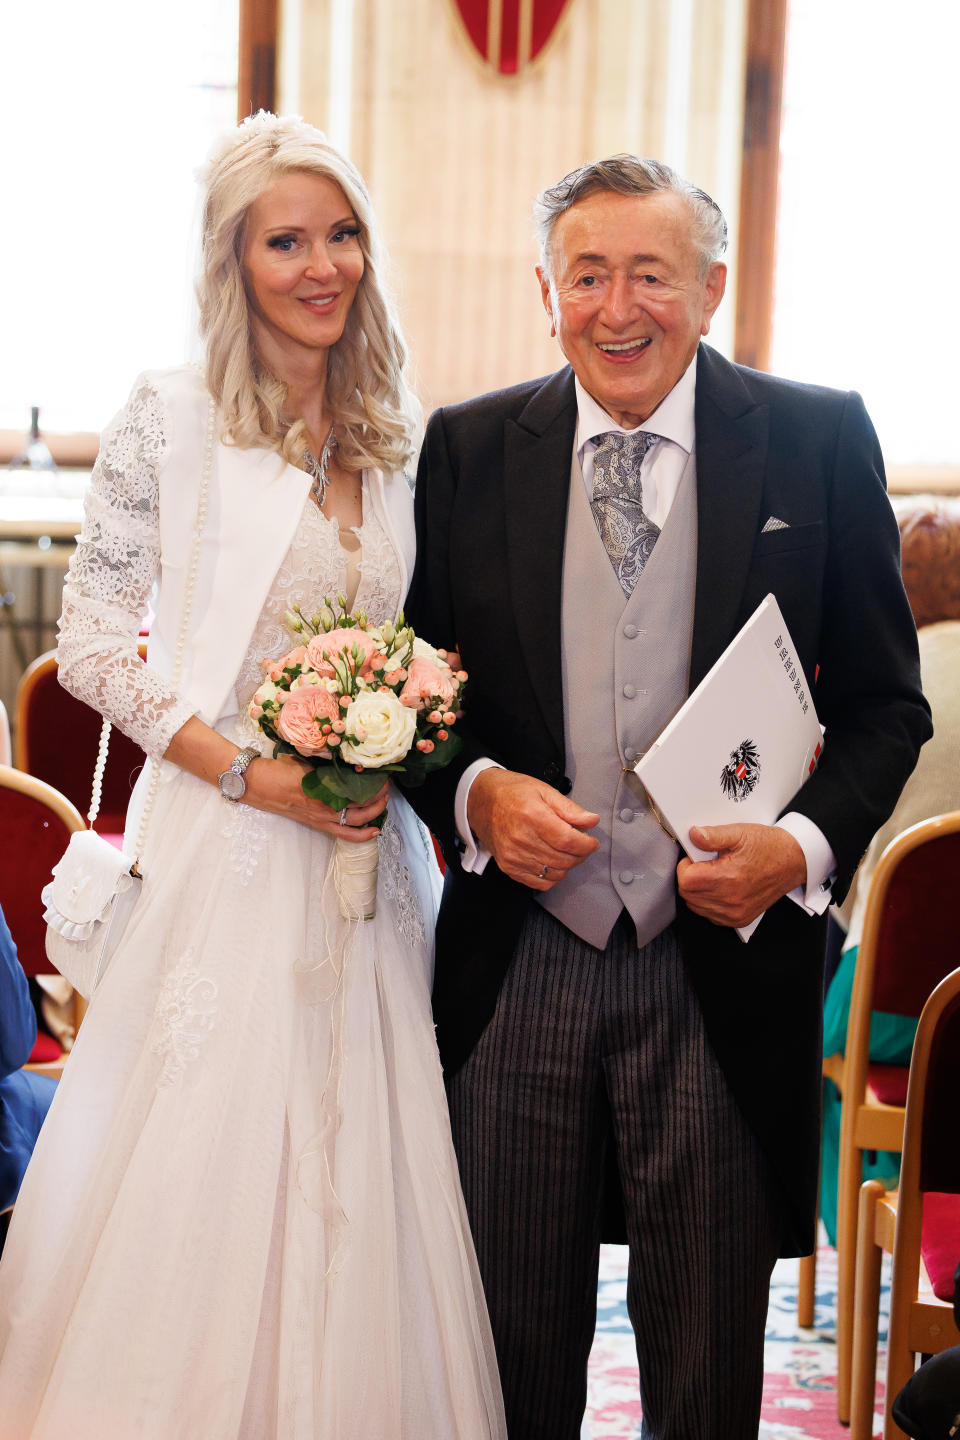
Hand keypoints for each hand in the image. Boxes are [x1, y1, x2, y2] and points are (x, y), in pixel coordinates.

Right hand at [244, 754, 387, 840]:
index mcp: (322, 788)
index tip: (384, 775)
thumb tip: (348, 760)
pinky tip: (373, 831)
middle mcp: (323, 806)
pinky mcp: (316, 823)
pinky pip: (343, 833)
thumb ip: (326, 764)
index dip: (374, 784)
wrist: (257, 785)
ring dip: (373, 815)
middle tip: (387, 788)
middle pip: (360, 808)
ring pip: (354, 823)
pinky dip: (360, 834)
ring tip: (384, 806)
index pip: (356, 790)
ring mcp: (320, 818)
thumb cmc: (279, 770)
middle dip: (378, 799)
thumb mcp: (305, 760)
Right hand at [468, 768, 599, 889]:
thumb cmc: (513, 793)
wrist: (481, 801)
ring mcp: (513, 856)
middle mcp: (521, 839)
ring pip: (555, 873)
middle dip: (580, 855)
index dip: (586, 845)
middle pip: (564, 859)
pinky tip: (552, 861)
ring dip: (567, 865)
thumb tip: (592, 821)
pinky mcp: (508, 867)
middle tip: (581, 845)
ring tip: (566, 851)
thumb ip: (570, 809)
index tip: (592, 842)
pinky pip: (540, 883)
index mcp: (532, 816)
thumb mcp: (544, 791)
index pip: (568, 841)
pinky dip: (552, 876)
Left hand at [676, 822, 806, 927]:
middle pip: (688, 894)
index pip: (686, 880)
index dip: (685, 866)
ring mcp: (735, 914)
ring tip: (714, 874)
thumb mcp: (740, 833)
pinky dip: (708, 902)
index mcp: (729, 878)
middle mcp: (731, 900)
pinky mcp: (739, 920)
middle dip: (690, 877)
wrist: (793, 862)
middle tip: (705, 864)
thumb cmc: (769, 847)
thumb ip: (713, 835)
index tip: (694, 857)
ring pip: (695, 906)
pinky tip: (719, 887)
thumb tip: (693, 835)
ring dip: (697, 891)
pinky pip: (709, 915)